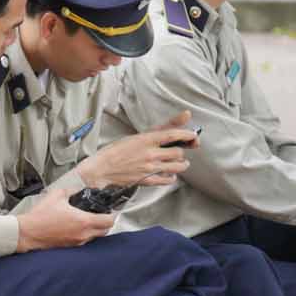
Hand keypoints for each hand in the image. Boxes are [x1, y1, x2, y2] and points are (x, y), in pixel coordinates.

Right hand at [15, 190, 115, 251]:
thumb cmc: (41, 216)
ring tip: (87, 220)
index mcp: (84, 221)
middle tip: (101, 215)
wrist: (27, 232)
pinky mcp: (70, 247)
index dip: (112, 215)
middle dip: (105, 223)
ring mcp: (77, 243)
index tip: (111, 211)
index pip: (109, 221)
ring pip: (94, 237)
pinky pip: (83, 241)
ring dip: (95, 230)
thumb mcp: (57, 195)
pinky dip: (84, 235)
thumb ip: (71, 191)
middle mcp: (83, 234)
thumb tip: (78, 190)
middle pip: (105, 231)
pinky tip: (76, 228)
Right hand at [76, 119, 195, 188]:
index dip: (187, 135)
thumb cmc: (118, 150)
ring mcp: (149, 168)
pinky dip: (172, 176)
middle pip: (178, 152)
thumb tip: (186, 114)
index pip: (173, 134)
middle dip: (182, 151)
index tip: (193, 135)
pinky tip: (169, 173)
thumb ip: (164, 126)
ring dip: (182, 164)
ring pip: (177, 167)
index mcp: (146, 139)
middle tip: (180, 150)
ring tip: (181, 162)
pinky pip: (168, 180)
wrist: (102, 168)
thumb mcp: (139, 134)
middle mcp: (149, 154)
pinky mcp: (147, 180)